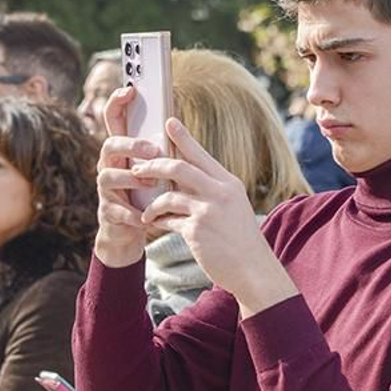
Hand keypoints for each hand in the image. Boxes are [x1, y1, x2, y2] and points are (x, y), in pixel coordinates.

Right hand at [93, 86, 158, 268]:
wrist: (128, 231)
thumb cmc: (145, 195)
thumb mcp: (153, 169)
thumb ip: (159, 150)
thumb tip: (177, 123)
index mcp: (122, 151)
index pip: (114, 119)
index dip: (117, 102)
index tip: (130, 88)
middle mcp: (109, 166)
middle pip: (109, 145)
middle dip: (131, 145)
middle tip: (153, 150)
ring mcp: (106, 189)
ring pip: (108, 176)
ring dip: (132, 179)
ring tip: (151, 185)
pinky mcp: (108, 212)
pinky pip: (116, 210)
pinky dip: (132, 213)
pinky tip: (145, 216)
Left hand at [134, 118, 296, 315]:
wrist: (253, 269)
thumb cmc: (241, 238)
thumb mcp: (233, 206)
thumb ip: (212, 190)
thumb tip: (185, 176)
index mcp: (228, 183)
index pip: (201, 154)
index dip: (183, 137)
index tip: (169, 121)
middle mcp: (219, 192)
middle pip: (178, 167)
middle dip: (154, 166)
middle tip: (138, 169)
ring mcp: (208, 211)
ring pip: (169, 196)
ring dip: (152, 204)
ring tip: (146, 213)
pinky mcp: (196, 231)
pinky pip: (168, 221)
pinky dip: (159, 223)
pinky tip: (155, 227)